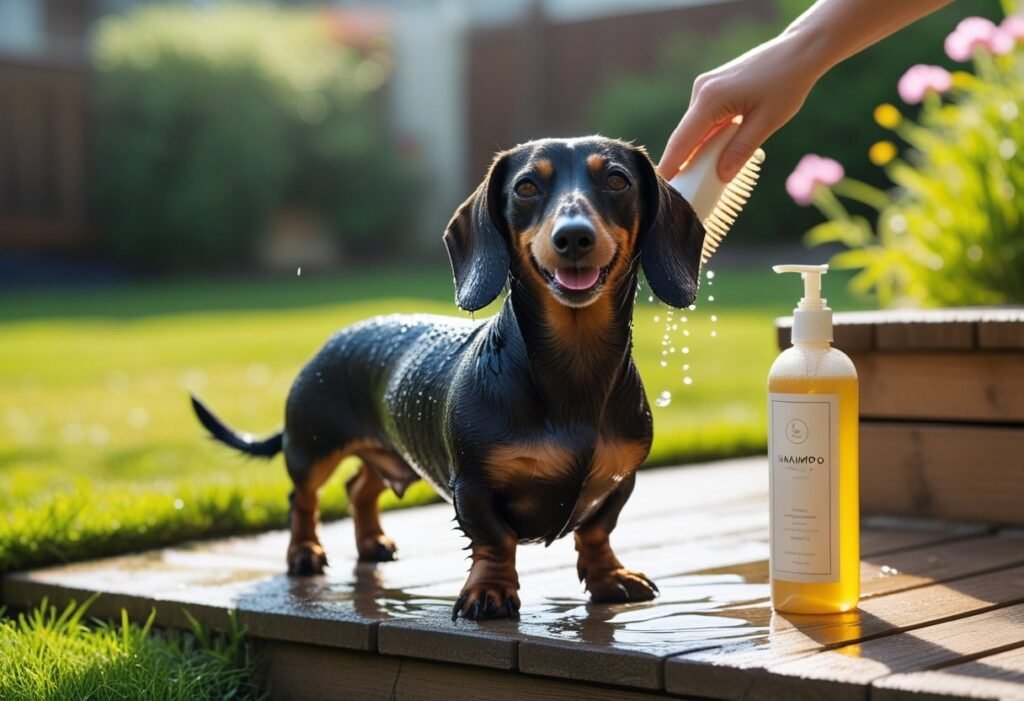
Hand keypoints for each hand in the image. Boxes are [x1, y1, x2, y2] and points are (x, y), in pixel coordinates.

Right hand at [657, 32, 823, 182]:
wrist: (798, 51)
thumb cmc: (787, 84)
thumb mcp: (766, 122)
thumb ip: (740, 150)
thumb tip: (721, 177)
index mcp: (710, 99)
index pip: (681, 141)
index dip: (670, 166)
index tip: (662, 190)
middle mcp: (701, 91)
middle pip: (685, 136)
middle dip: (685, 162)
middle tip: (687, 191)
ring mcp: (705, 87)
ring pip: (695, 128)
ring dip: (700, 149)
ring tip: (706, 175)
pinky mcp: (712, 87)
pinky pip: (704, 119)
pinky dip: (709, 136)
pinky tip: (719, 150)